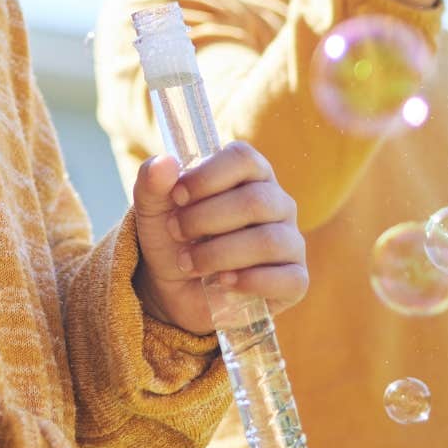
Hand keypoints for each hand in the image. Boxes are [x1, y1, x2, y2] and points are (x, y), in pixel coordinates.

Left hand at [132, 142, 307, 334]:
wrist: (177, 290)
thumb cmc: (174, 239)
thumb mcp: (153, 211)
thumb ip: (152, 183)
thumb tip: (164, 162)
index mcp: (249, 174)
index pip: (243, 158)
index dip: (207, 176)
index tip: (177, 197)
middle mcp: (277, 202)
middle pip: (255, 201)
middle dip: (204, 219)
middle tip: (176, 232)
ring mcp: (290, 241)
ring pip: (268, 241)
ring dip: (218, 254)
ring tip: (189, 263)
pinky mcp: (295, 279)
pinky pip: (288, 278)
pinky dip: (249, 282)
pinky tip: (222, 282)